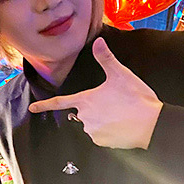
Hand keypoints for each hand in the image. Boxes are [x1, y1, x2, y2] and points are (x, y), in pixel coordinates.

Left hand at [28, 37, 162, 148]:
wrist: (152, 124)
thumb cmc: (136, 98)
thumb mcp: (120, 74)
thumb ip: (106, 58)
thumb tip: (98, 41)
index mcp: (85, 100)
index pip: (59, 102)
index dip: (44, 105)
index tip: (32, 108)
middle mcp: (84, 117)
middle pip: (83, 112)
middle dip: (96, 109)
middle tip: (116, 104)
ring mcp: (92, 131)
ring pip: (93, 124)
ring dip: (103, 120)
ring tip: (121, 114)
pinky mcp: (101, 143)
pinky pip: (101, 136)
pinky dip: (109, 132)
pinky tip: (122, 126)